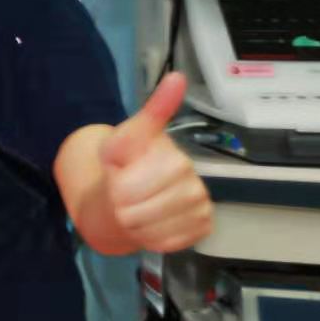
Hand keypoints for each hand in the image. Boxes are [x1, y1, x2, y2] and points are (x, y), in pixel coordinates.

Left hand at [103, 73, 212, 252]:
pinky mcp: (201, 230)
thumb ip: (148, 113)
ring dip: (133, 223)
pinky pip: (164, 243)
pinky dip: (149, 238)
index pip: (133, 187)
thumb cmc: (128, 165)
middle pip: (139, 210)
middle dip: (122, 204)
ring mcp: (200, 208)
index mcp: (177, 160)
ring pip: (149, 230)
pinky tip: (149, 224)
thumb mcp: (124, 139)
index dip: (118, 184)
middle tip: (123, 195)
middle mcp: (195, 184)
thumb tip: (177, 77)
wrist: (133, 196)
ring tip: (134, 209)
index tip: (119, 174)